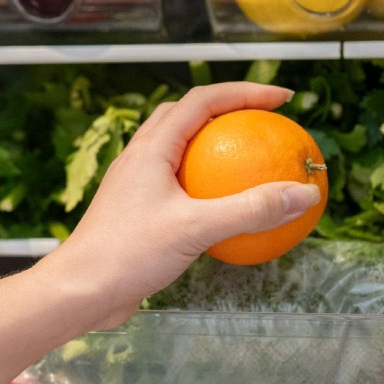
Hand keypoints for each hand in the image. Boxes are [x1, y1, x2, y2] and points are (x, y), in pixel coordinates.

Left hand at [32, 82, 322, 329]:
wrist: (80, 291)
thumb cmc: (128, 254)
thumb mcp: (197, 228)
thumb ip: (251, 209)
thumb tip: (303, 193)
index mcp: (150, 148)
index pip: (202, 101)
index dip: (244, 92)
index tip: (281, 99)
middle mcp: (140, 158)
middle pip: (187, 117)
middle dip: (228, 110)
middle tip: (265, 122)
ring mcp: (136, 185)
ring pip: (180, 151)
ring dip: (213, 147)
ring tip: (249, 160)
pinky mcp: (137, 212)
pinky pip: (178, 187)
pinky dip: (206, 188)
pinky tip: (228, 212)